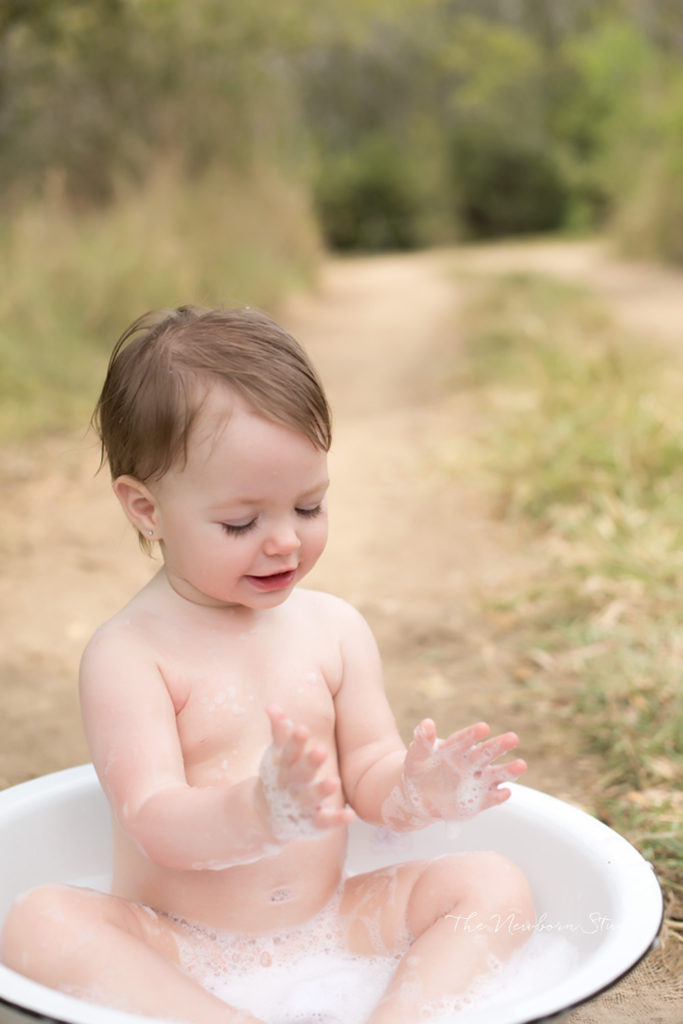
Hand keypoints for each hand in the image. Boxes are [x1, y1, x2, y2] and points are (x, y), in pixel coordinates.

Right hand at [260, 704, 354, 841]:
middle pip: (299, 774)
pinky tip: (349, 815)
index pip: (287, 752)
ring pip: (310, 798)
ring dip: (321, 790)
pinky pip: (324, 822)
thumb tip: (271, 705)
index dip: (294, 742)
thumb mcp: (276, 755)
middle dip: (309, 763)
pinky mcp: (312, 822)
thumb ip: (278, 731)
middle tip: (321, 750)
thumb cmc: (280, 775)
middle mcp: (289, 786)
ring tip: (334, 782)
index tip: (303, 729)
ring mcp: (300, 805)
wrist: (268, 816)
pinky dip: (335, 819)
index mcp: (282, 767)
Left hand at [384, 720, 525, 827]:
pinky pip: (491, 798)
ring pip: (496, 774)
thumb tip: (426, 723)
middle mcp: (471, 762)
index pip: (465, 739)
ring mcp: (477, 781)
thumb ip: (422, 741)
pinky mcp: (479, 801)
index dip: (473, 734)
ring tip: (521, 765)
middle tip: (513, 737)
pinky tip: (506, 792)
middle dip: (499, 746)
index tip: (483, 727)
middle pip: (486, 752)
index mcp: (456, 748)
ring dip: (508, 770)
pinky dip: (498, 796)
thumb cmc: (419, 771)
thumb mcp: (417, 756)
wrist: (418, 797)